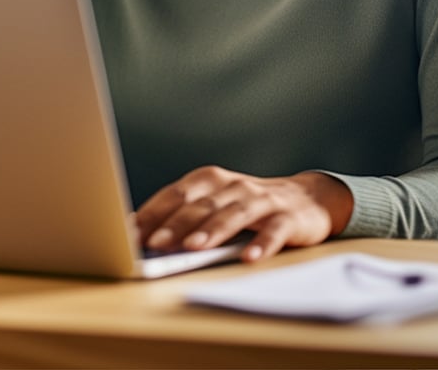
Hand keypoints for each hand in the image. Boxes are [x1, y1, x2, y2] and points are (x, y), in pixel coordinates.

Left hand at [134, 166, 353, 261]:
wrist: (306, 198)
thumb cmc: (248, 205)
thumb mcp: (215, 204)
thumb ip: (184, 216)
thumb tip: (140, 237)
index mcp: (210, 180)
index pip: (175, 194)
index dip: (152, 213)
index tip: (131, 234)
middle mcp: (233, 186)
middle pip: (201, 205)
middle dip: (176, 224)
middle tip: (154, 244)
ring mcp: (262, 201)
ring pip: (233, 214)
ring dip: (212, 231)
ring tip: (194, 248)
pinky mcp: (288, 218)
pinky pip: (273, 232)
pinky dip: (260, 244)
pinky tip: (247, 258)